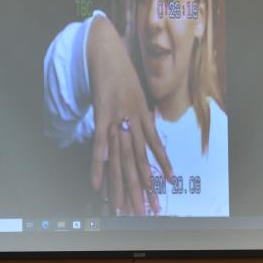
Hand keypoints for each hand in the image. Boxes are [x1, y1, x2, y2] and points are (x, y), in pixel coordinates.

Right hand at [86, 16, 173, 214]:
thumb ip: (141, 115)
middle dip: (144, 189)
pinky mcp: (101, 115)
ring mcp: (118, 119)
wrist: (107, 50)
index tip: (165, 191)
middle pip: (140, 163)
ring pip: (123, 159)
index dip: (159, 173)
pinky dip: (98, 165)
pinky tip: (98, 186)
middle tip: (150, 212)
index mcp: (144, 118)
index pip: (153, 153)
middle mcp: (134, 122)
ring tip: (128, 207)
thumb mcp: (137, 94)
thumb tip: (147, 131)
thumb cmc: (121, 72)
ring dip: (125, 185)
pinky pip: (100, 145)